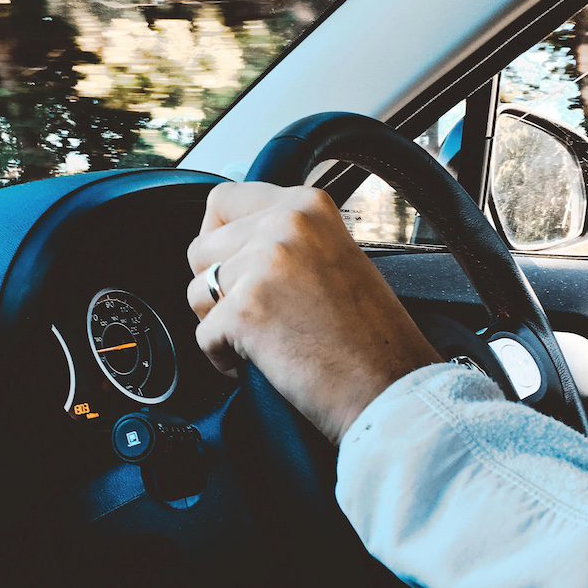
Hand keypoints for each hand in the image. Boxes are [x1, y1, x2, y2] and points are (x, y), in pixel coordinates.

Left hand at [187, 182, 440, 442]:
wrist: (391, 389)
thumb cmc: (370, 338)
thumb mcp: (333, 256)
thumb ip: (285, 238)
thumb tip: (228, 240)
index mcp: (307, 205)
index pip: (223, 199)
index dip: (217, 238)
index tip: (232, 266)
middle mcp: (285, 224)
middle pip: (201, 248)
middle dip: (216, 287)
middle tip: (256, 315)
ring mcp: (264, 265)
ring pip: (197, 291)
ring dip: (218, 323)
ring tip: (264, 340)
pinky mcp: (245, 310)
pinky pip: (203, 335)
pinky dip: (224, 358)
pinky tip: (265, 362)